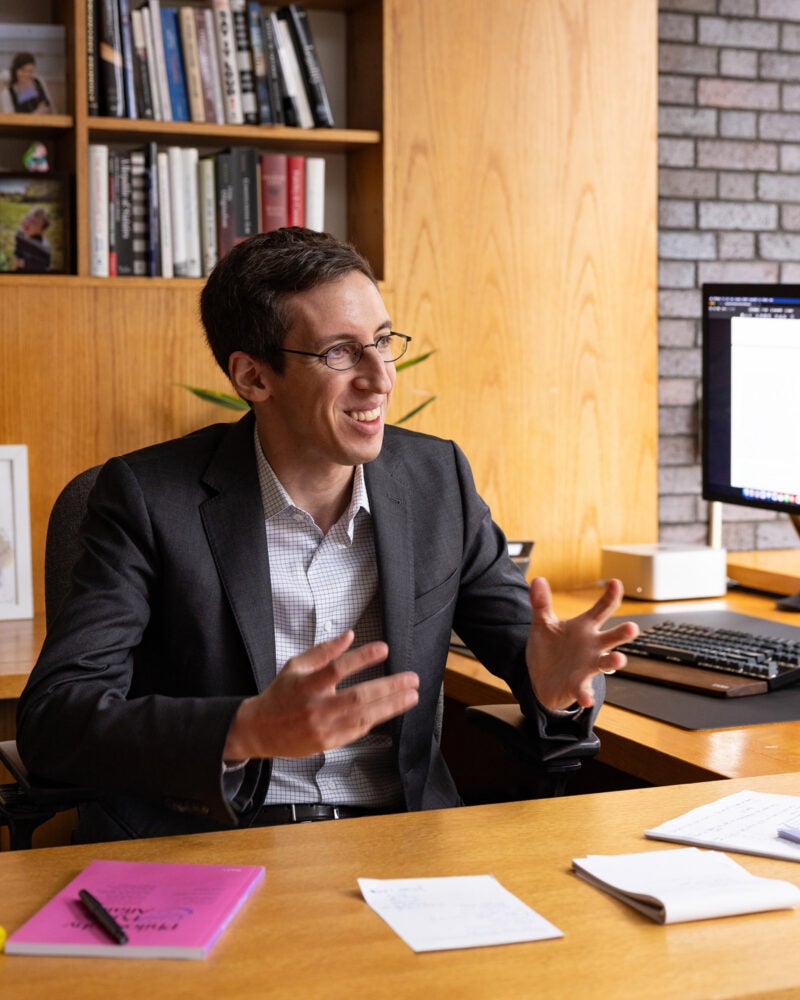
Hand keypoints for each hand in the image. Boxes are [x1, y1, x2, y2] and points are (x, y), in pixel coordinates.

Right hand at [224, 630, 418, 760]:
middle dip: (389, 687)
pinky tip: (392, 709)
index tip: (384, 649)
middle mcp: (316, 707)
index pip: (338, 668)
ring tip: (412, 695)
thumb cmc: (280, 694)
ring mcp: (323, 727)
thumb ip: (324, 651)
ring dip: (391, 706)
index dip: (362, 658)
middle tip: (412, 678)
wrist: (259, 730)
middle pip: (358, 696)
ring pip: (363, 716)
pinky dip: (376, 719)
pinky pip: (357, 730)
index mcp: (307, 683)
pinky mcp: (328, 743)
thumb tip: (350, 635)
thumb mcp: (296, 666)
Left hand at [525, 577, 638, 710]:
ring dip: (614, 661)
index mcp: (585, 627)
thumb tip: (537, 579)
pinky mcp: (578, 685)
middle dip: (623, 633)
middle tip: (632, 628)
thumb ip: (541, 603)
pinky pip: (584, 690)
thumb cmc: (549, 648)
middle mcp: (592, 646)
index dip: (610, 596)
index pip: (602, 610)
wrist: (542, 677)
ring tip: (619, 659)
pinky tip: (586, 699)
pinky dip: (585, 695)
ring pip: (606, 662)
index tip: (615, 583)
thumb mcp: (543, 623)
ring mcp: (588, 666)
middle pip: (612, 637)